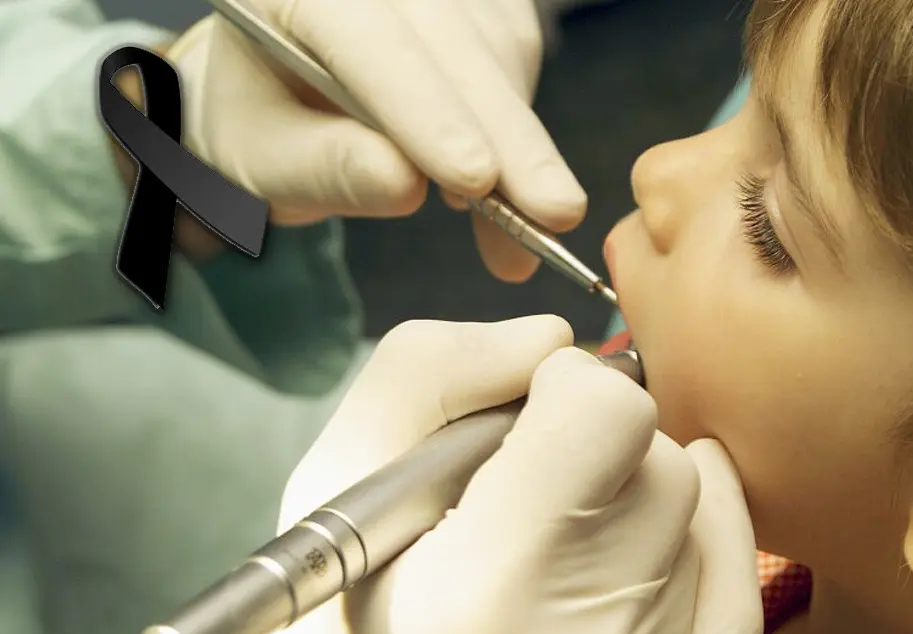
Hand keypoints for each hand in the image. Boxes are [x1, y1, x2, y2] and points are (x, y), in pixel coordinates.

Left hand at [167, 0, 585, 281]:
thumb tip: (407, 187)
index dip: (430, 113)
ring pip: (498, 47)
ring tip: (510, 219)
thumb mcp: (270, 163)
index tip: (478, 180)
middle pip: (454, 44)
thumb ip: (332, 171)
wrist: (280, 89)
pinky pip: (515, 49)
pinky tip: (500, 170)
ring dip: (519, 140)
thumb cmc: (264, 125)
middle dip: (510, 137)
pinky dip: (518, 120)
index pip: (371, 42)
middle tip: (554, 215)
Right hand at [244, 317, 762, 633]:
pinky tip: (641, 546)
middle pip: (659, 461)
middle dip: (597, 451)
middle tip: (530, 495)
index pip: (611, 411)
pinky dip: (700, 546)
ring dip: (631, 504)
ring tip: (553, 553)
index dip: (567, 387)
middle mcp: (596, 633)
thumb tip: (547, 338)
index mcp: (498, 580)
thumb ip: (424, 380)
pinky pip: (736, 585)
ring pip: (691, 514)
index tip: (526, 413)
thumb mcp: (334, 497)